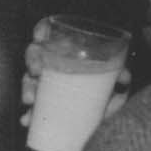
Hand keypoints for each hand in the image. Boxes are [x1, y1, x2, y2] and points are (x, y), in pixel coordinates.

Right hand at [17, 28, 131, 137]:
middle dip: (32, 60)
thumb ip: (120, 75)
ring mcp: (45, 83)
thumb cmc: (108, 86)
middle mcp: (52, 63)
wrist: (104, 113)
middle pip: (35, 53)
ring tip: (30, 100)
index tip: (41, 37)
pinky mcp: (43, 105)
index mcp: (66, 48)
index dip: (42, 30)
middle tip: (35, 71)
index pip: (48, 30)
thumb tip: (123, 78)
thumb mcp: (115, 77)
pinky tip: (26, 120)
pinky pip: (31, 107)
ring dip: (27, 88)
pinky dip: (28, 114)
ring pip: (29, 79)